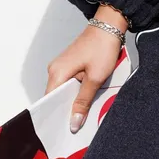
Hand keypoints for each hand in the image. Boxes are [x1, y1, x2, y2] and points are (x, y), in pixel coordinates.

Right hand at [45, 9, 124, 131]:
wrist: (109, 26)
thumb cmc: (102, 48)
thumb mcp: (95, 78)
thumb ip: (83, 102)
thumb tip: (73, 123)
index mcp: (57, 73)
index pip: (49, 102)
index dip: (55, 117)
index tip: (62, 131)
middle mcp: (55, 70)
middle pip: (56, 98)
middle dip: (66, 111)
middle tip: (76, 127)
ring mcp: (61, 67)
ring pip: (64, 91)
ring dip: (73, 101)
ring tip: (83, 115)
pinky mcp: (70, 65)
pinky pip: (70, 83)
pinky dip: (77, 92)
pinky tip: (86, 98)